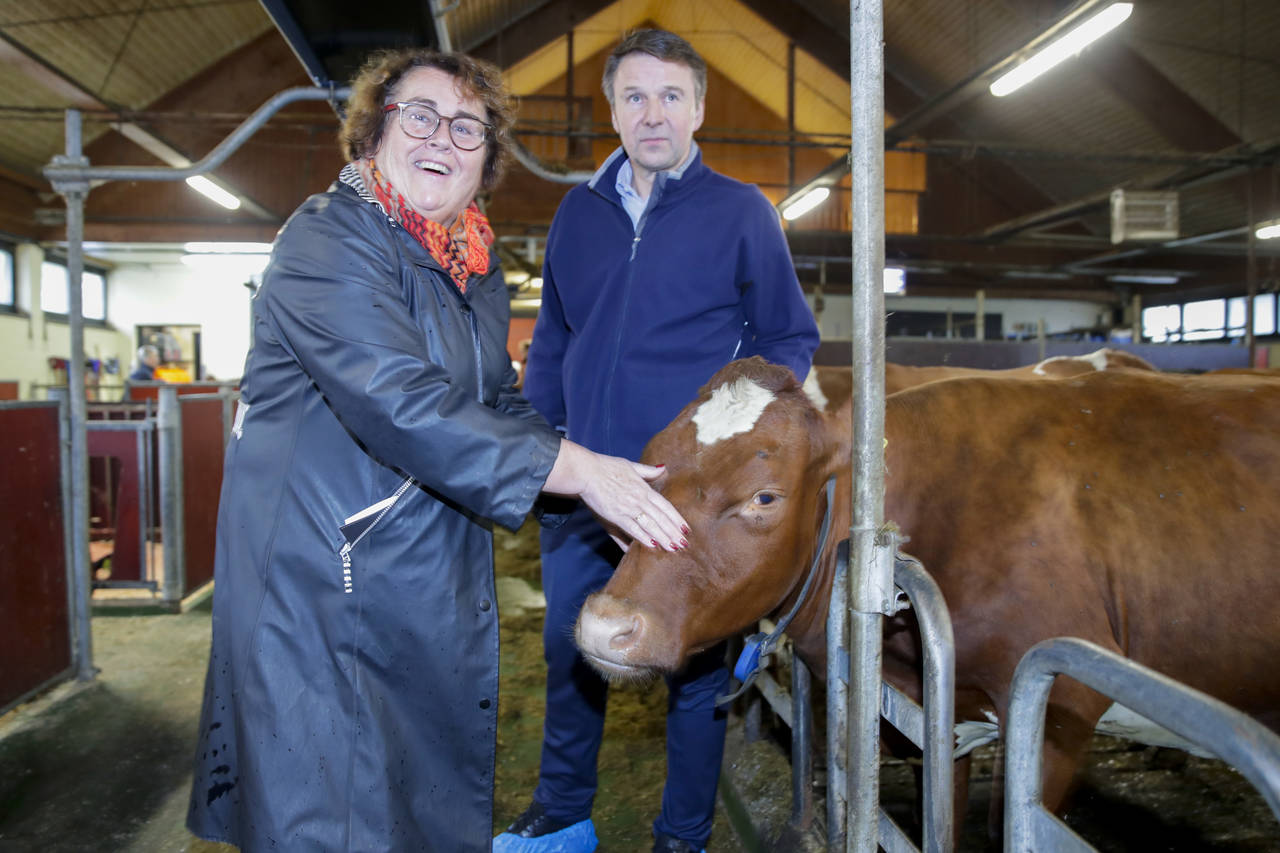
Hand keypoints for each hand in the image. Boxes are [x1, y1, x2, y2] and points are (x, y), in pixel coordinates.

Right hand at [543, 439, 688, 550]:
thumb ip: (647, 471)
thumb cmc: (606, 467)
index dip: (677, 518)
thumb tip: (663, 468)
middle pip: (661, 518)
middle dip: (673, 532)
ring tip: (673, 548)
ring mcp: (628, 508)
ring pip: (650, 525)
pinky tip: (652, 546)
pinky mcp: (615, 515)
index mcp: (644, 488)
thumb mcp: (630, 466)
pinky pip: (632, 529)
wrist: (586, 472)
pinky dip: (642, 538)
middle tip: (684, 544)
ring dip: (662, 538)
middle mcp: (639, 499)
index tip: (686, 529)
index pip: (666, 506)